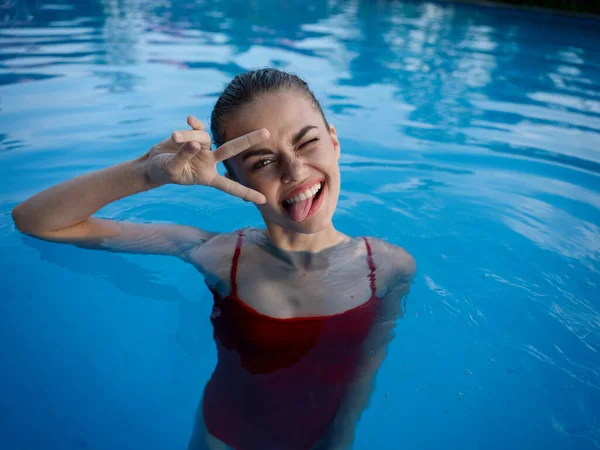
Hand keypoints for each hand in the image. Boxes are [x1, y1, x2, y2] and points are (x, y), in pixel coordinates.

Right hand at [146, 116, 268, 203]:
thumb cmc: (163, 171)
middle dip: (248, 140)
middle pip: (231, 149)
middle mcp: (209, 161)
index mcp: (208, 177)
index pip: (230, 186)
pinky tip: (188, 120)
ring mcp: (203, 148)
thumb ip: (183, 157)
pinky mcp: (194, 136)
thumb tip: (196, 143)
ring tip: (174, 137)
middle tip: (267, 132)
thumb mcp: (171, 169)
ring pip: (204, 137)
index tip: (263, 200)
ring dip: (189, 136)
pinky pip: (198, 127)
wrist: (153, 163)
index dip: (245, 193)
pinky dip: (194, 124)